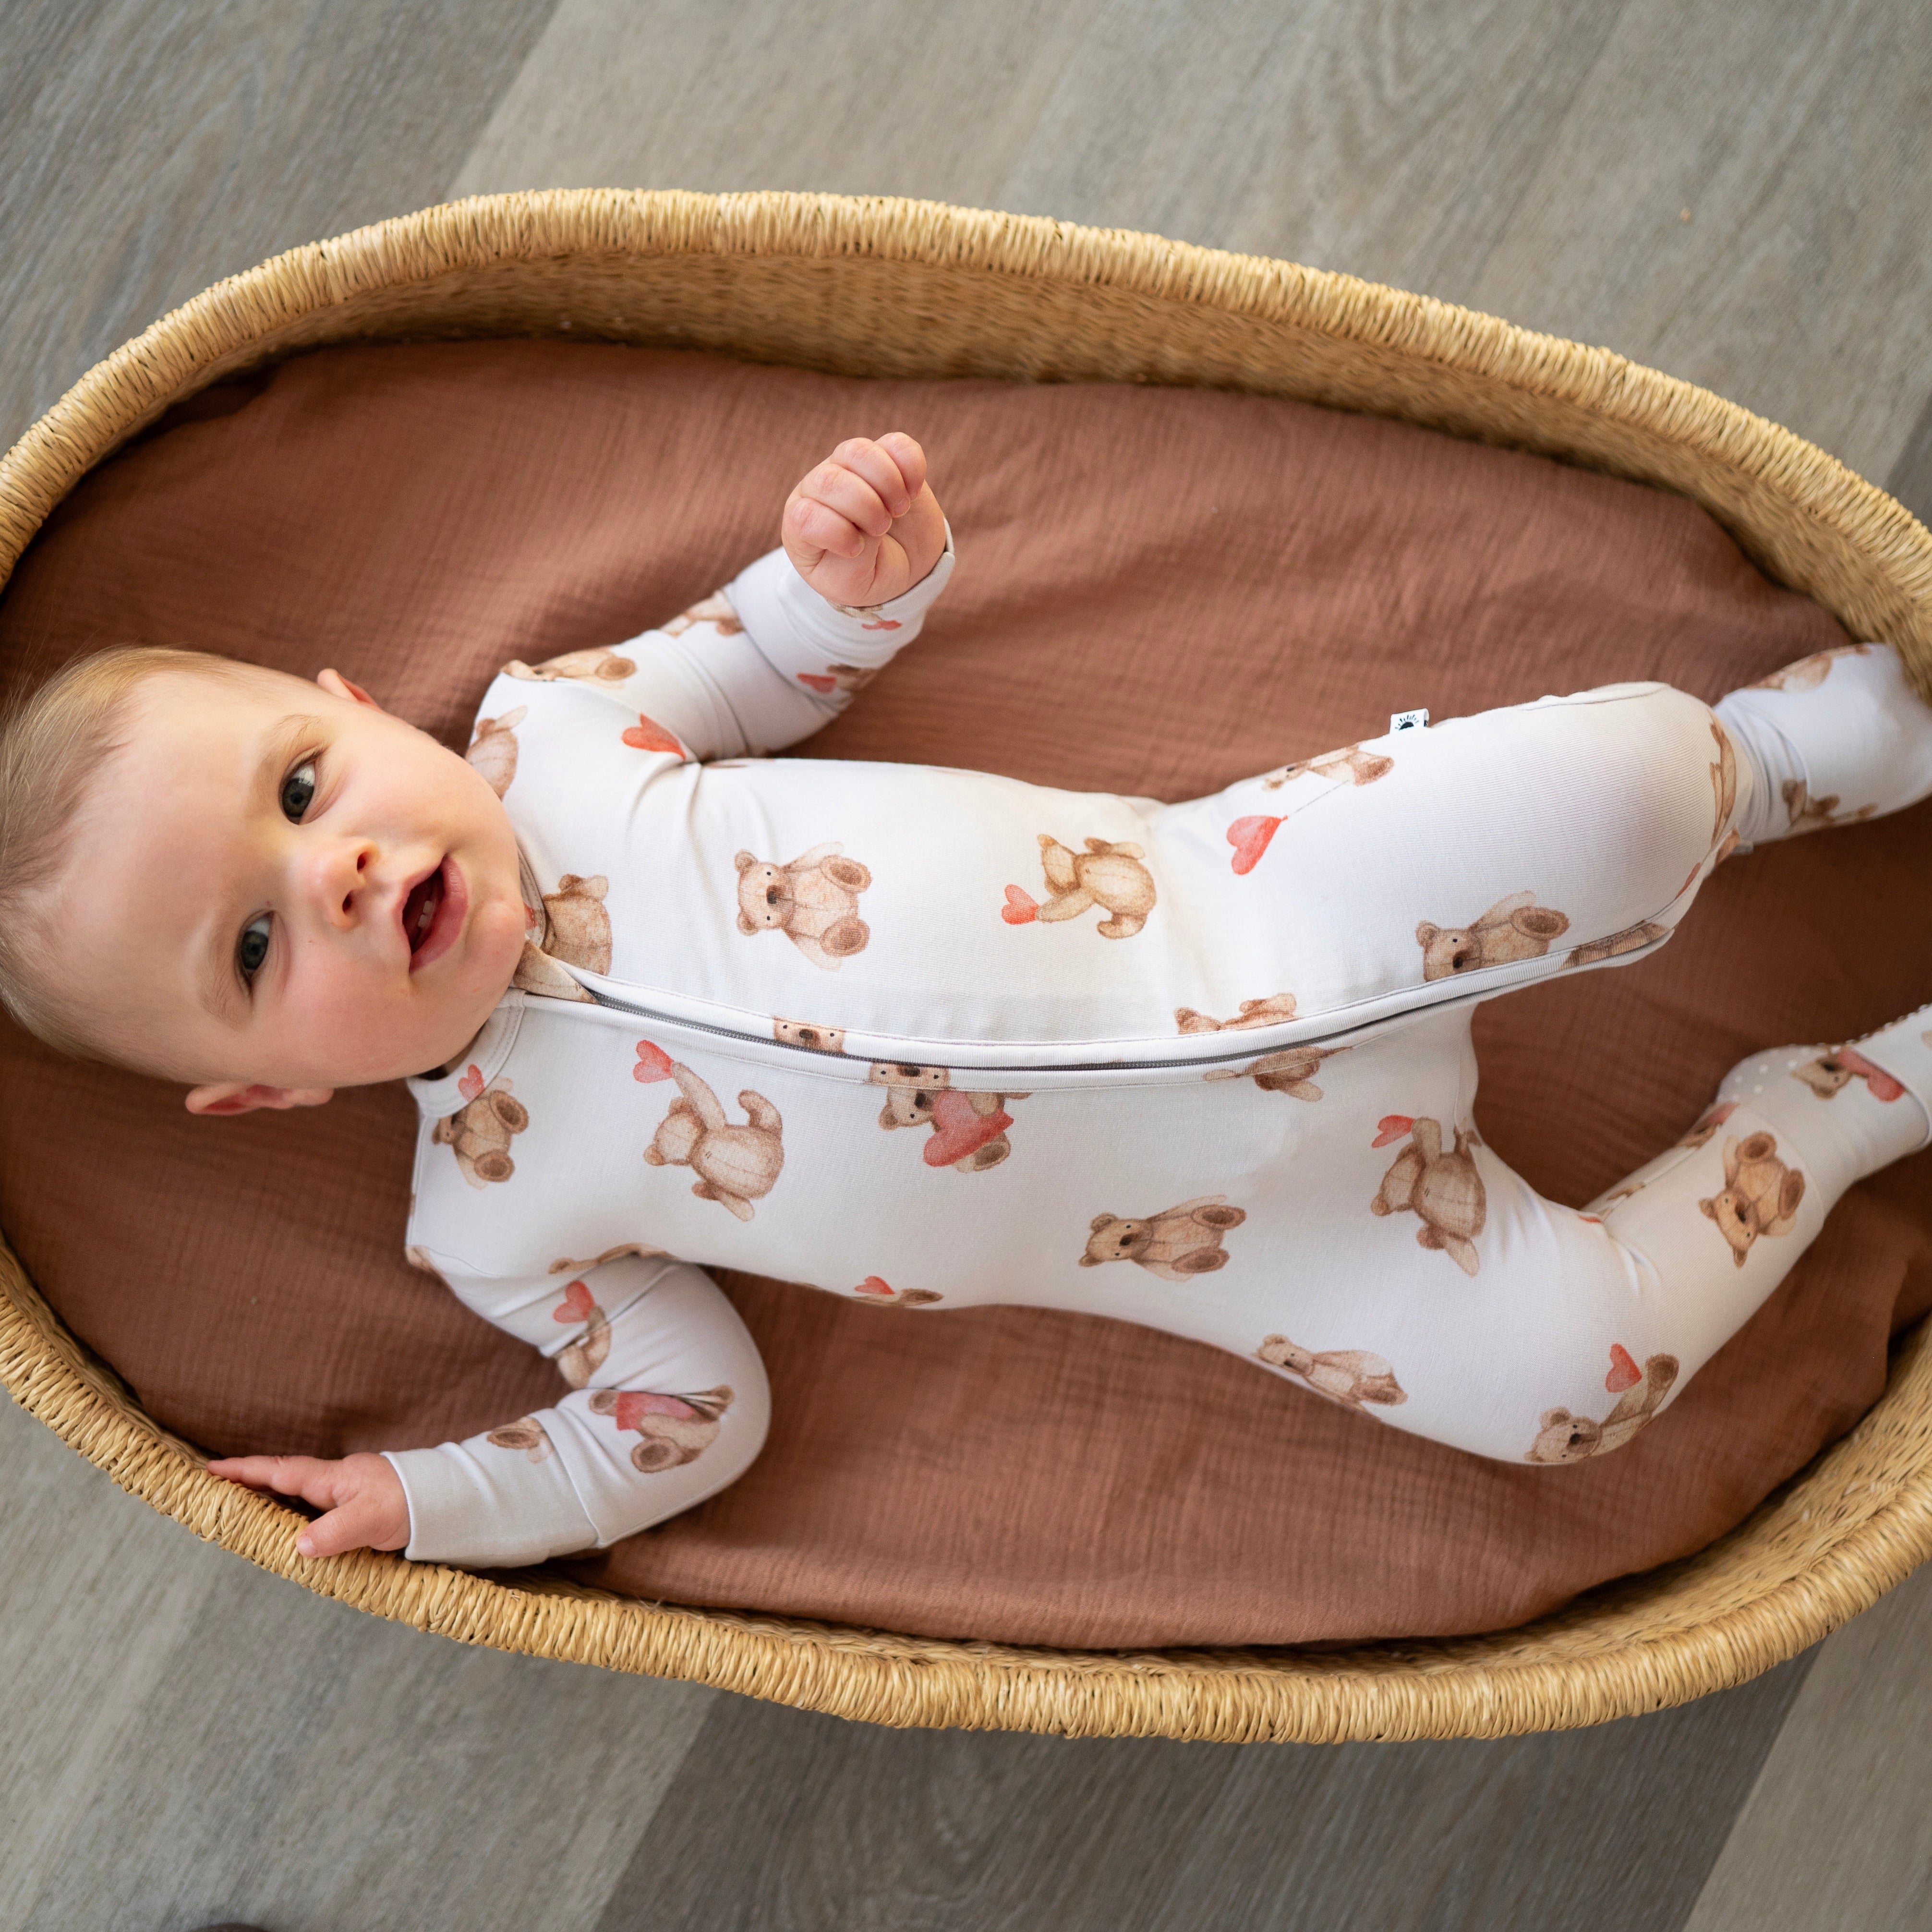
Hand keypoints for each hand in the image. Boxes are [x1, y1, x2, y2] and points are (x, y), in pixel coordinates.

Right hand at [207, 1451, 409, 1559]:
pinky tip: (283, 1530)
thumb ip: (335, 1532)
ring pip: (294, 1496)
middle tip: (212, 1491)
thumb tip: (299, 1546)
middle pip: (280, 1480)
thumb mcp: (371, 1519)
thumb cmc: (410, 1504)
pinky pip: (311, 1511)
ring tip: (236, 1512)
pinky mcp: (352, 1510)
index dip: (244, 1471)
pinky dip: (290, 1516)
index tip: (210, 1468)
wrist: (446, 1501)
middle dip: (246, 1484)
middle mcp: (333, 1482)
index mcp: (331, 1478)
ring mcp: (342, 1495)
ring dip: (267, 1501)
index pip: (279, 1471)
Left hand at [781, 432, 945, 608]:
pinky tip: (913, 493)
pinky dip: (912, 467)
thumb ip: (855, 556)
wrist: (901, 564)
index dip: (836, 532)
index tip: (857, 550)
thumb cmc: (867, 576)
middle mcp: (818, 488)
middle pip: (831, 479)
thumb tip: (872, 515)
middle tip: (883, 528)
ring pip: (858, 452)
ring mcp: (850, 467)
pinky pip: (896, 444)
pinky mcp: (886, 457)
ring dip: (888, 483)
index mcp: (801, 524)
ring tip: (899, 509)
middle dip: (865, 507)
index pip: (804, 516)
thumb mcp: (853, 583)